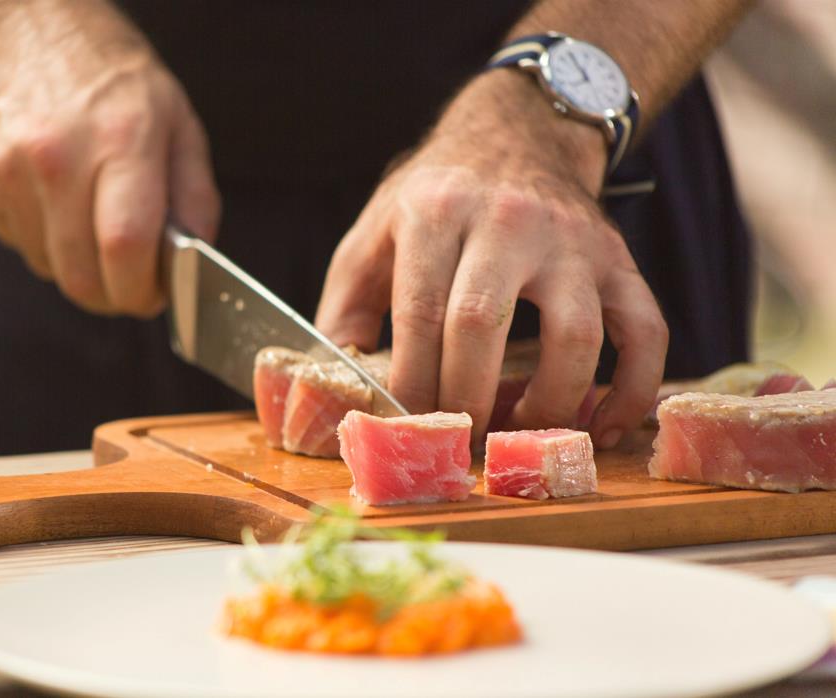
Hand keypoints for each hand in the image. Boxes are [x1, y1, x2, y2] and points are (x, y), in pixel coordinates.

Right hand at [0, 0, 218, 315]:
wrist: (23, 26)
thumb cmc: (113, 79)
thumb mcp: (179, 122)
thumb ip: (195, 199)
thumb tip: (193, 264)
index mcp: (120, 139)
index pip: (125, 246)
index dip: (143, 291)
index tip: (155, 297)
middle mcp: (57, 157)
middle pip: (82, 277)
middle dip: (113, 296)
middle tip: (131, 281)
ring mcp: (8, 173)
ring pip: (51, 270)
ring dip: (81, 267)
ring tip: (93, 219)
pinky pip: (21, 247)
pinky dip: (48, 243)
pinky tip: (58, 200)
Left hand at [316, 70, 667, 447]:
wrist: (515, 135)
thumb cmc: (436, 197)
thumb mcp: (375, 231)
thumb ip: (347, 305)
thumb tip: (337, 386)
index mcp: (437, 212)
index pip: (420, 313)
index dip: (412, 383)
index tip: (408, 426)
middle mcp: (507, 220)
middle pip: (483, 325)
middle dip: (465, 400)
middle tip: (458, 439)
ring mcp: (572, 240)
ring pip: (575, 335)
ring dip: (549, 403)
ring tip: (520, 432)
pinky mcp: (618, 259)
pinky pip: (647, 331)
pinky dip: (635, 388)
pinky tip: (604, 424)